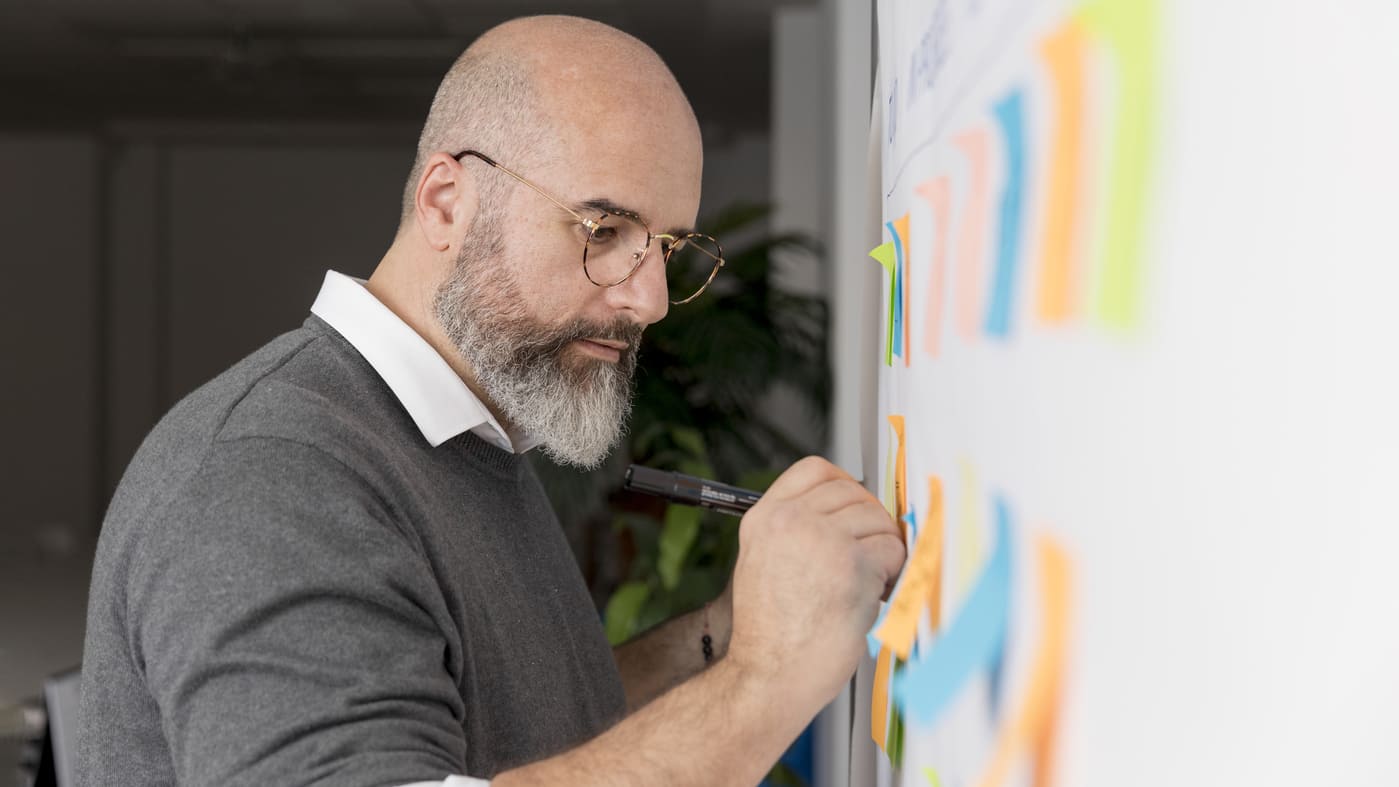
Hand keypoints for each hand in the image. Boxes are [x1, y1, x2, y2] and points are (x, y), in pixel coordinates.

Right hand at [724, 457, 905, 714]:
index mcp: (764, 518)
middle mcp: (790, 520)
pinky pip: (893, 548)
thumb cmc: (770, 634)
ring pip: (877, 519)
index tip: (855, 505)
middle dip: (869, 521)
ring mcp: (822, 538)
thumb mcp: (762, 562)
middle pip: (853, 492)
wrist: (768, 674)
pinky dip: (892, 570)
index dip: (844, 483)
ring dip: (882, 548)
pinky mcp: (852, 563)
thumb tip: (846, 513)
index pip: (814, 469)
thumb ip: (794, 530)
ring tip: (866, 580)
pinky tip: (874, 592)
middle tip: (868, 553)